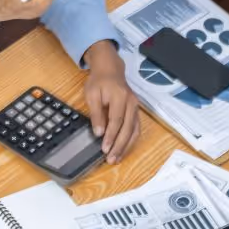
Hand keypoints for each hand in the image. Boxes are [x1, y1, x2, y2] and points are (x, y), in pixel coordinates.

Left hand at [81, 43, 141, 163]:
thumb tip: (99, 132)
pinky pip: (136, 129)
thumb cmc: (99, 81)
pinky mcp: (136, 112)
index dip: (111, 136)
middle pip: (128, 128)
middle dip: (120, 146)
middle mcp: (132, 103)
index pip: (116, 120)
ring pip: (134, 131)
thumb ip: (96, 113)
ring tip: (117, 158)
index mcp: (120, 97)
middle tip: (111, 159)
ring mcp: (136, 108)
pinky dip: (130, 141)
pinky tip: (124, 150)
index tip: (104, 148)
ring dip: (126, 146)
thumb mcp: (92, 94)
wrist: (111, 70)